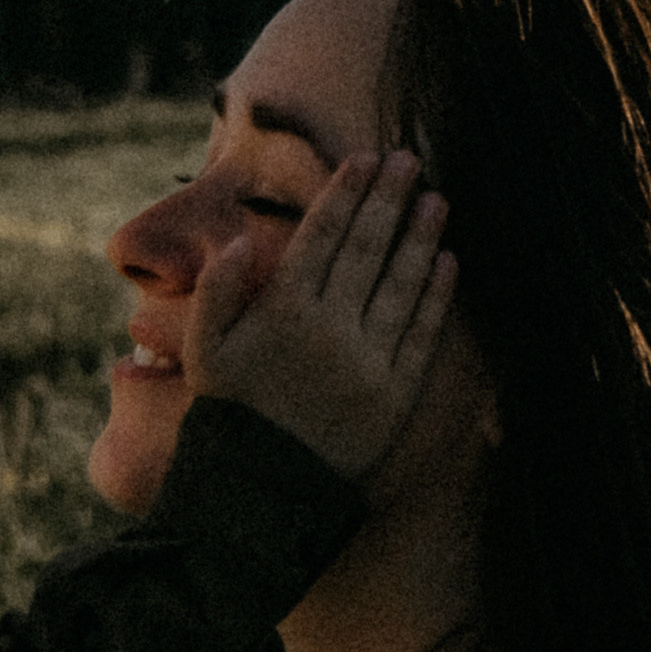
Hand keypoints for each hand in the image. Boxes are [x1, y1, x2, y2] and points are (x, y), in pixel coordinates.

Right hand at [187, 147, 454, 481]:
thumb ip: (215, 292)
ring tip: (437, 200)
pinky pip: (421, 334)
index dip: (346, 193)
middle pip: (367, 248)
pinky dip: (437, 296)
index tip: (365, 158)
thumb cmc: (230, 414)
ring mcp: (368, 361)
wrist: (261, 493)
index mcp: (284, 310)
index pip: (322, 235)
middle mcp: (331, 328)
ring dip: (421, 237)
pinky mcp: (395, 394)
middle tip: (409, 160)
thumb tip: (238, 240)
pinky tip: (447, 263)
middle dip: (389, 198)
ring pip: (401, 284)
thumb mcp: (202, 352)